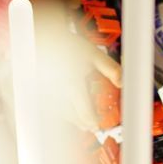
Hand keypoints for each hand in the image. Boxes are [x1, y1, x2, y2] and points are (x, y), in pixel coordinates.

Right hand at [28, 1, 120, 133]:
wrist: (45, 36)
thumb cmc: (67, 44)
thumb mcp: (94, 54)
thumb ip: (110, 69)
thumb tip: (123, 82)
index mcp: (72, 84)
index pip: (84, 112)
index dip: (92, 121)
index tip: (98, 125)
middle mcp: (57, 91)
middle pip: (71, 116)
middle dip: (83, 123)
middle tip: (92, 127)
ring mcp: (47, 91)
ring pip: (59, 113)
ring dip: (71, 119)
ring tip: (81, 122)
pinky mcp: (39, 90)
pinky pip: (49, 106)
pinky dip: (59, 111)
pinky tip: (65, 110)